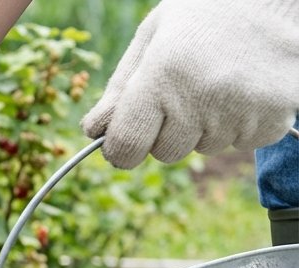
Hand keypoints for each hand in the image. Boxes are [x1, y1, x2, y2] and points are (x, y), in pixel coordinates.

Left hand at [82, 0, 298, 167]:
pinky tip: (245, 89)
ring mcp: (241, 110)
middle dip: (166, 130)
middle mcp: (201, 96)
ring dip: (205, 126)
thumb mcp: (153, 37)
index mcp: (163, 73)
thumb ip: (120, 88)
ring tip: (219, 82)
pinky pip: (241, 144)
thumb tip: (93, 131)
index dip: (121, 149)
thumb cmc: (205, 15)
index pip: (126, 146)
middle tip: (184, 91)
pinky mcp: (273, 119)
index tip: (124, 141)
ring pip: (203, 148)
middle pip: (165, 152)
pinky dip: (240, 124)